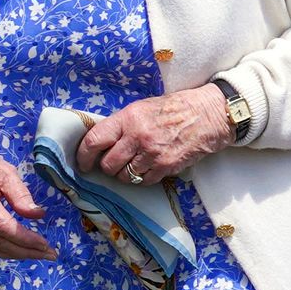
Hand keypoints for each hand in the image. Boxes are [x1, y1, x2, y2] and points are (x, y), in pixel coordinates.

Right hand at [0, 141, 56, 260]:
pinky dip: (7, 251)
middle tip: (50, 254)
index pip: (3, 227)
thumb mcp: (5, 172)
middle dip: (27, 251)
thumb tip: (38, 215)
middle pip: (0, 243)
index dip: (25, 239)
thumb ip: (21, 195)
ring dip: (19, 255)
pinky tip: (21, 249)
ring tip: (39, 254)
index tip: (46, 244)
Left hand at [78, 85, 235, 187]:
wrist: (208, 114)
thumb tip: (99, 142)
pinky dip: (144, 178)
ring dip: (125, 175)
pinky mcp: (167, 166)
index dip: (83, 155)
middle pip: (108, 164)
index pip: (94, 140)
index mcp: (128, 118)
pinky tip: (149, 168)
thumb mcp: (142, 108)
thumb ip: (121, 125)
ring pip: (125, 176)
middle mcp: (138, 136)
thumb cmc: (173, 109)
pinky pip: (145, 181)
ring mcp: (153, 153)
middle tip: (112, 164)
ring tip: (133, 165)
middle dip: (107, 168)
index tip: (82, 163)